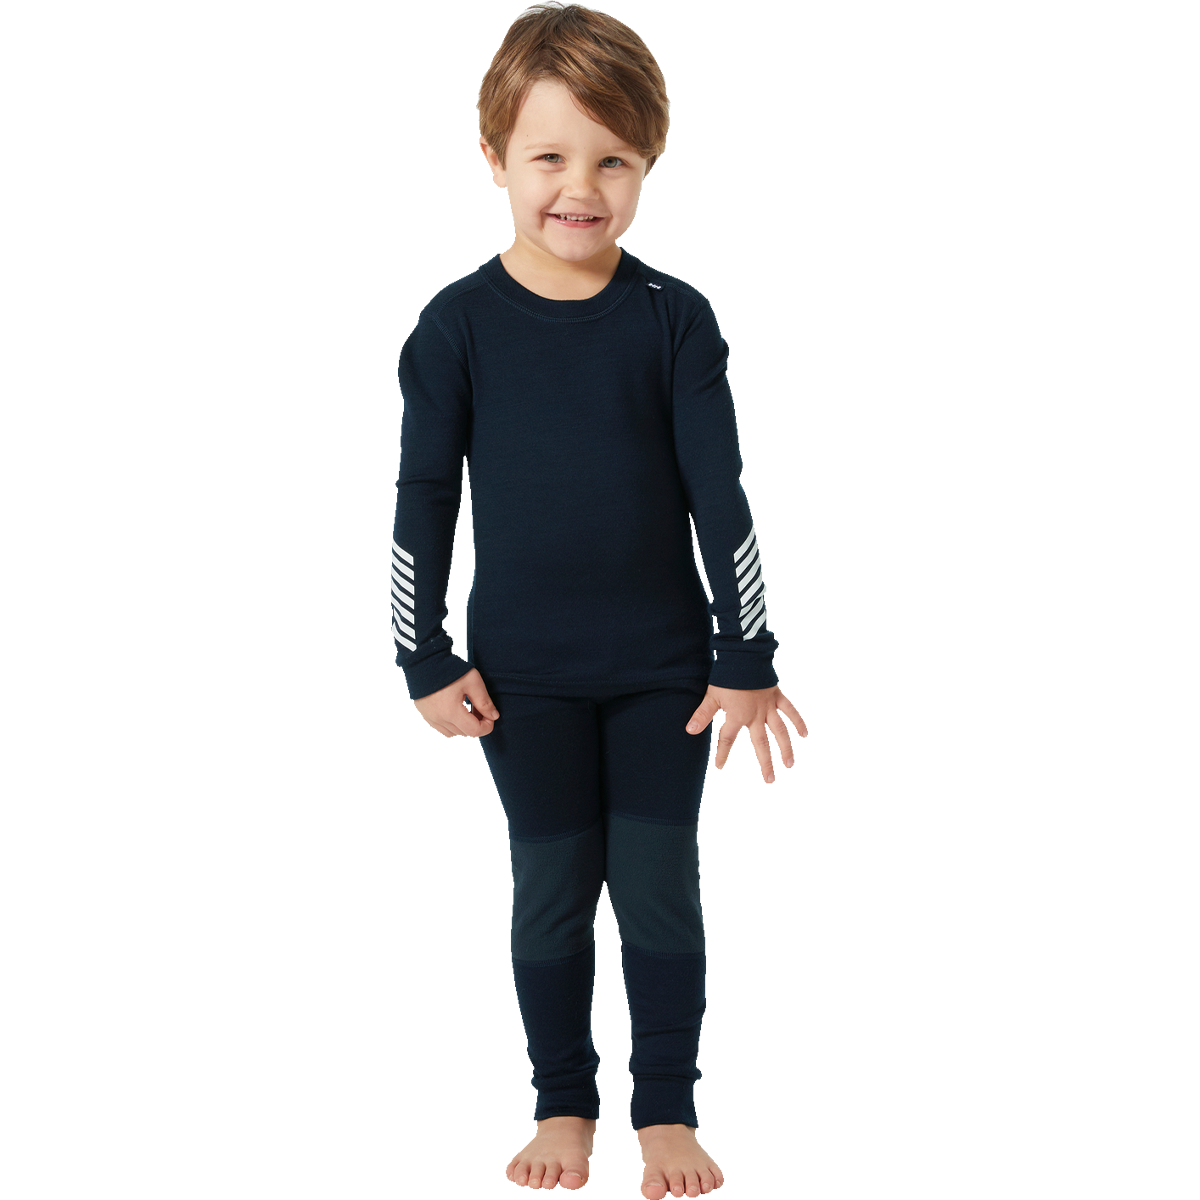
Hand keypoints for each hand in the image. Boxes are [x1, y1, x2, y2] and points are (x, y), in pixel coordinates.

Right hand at [412, 668, 499, 739]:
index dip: (487, 726)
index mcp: (451, 712)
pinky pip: (442, 727)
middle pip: (464, 732)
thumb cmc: (450, 669)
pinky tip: (456, 708)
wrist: (424, 660)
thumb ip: (484, 701)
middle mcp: (439, 719)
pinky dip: (452, 723)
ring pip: (453, 732)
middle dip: (477, 723)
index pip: (474, 731)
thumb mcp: (472, 682)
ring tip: (468, 707)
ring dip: (464, 725)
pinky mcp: (425, 713)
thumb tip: (494, 716)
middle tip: (480, 707)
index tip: (491, 714)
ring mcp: (430, 717)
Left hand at [685, 684, 803, 780]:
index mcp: (737, 716)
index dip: (723, 755)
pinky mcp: (777, 697)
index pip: (729, 740)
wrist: (743, 656)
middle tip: (771, 780)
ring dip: (785, 748)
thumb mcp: (711, 696)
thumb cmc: (725, 677)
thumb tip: (689, 730)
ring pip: (779, 731)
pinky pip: (790, 711)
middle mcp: (755, 715)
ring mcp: (768, 707)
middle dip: (766, 763)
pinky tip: (805, 736)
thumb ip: (702, 714)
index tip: (720, 770)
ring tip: (789, 764)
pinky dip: (798, 723)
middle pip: (761, 743)